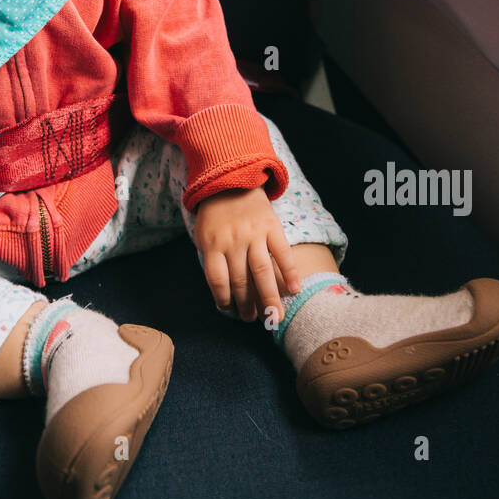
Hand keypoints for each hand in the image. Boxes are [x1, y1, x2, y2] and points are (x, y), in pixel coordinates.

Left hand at [193, 187, 300, 324]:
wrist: (230, 179)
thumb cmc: (215, 214)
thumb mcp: (204, 235)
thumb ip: (213, 259)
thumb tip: (225, 291)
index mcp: (212, 244)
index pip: (217, 279)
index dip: (223, 298)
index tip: (230, 309)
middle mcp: (233, 241)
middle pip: (241, 280)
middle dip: (248, 304)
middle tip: (254, 319)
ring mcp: (253, 234)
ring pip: (262, 271)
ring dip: (269, 297)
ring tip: (275, 316)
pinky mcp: (272, 226)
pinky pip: (282, 252)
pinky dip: (290, 271)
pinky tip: (294, 289)